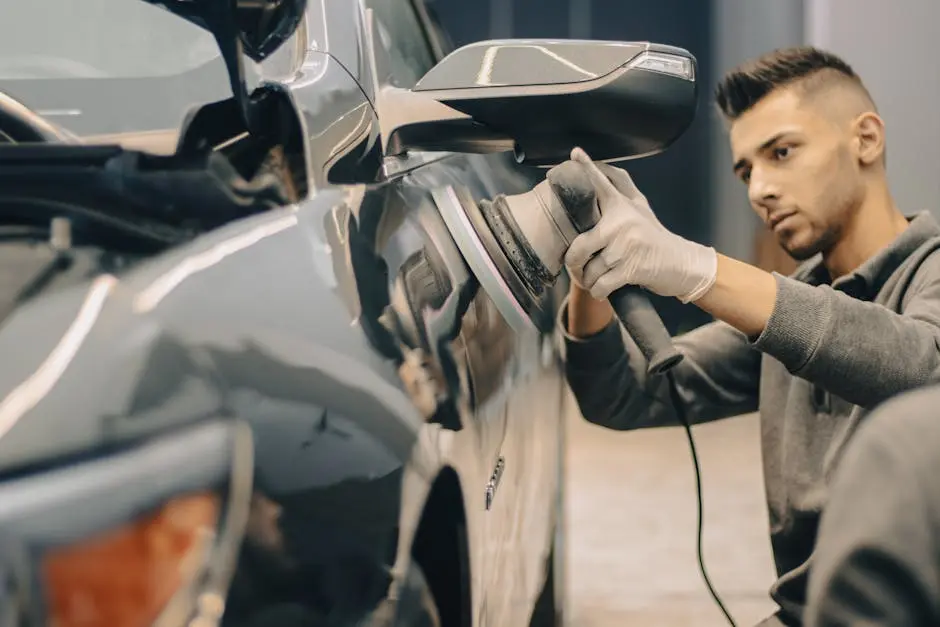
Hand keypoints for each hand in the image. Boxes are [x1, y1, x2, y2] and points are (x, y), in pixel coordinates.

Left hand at [564, 147, 717, 302]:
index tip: (575, 154)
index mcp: (622, 206)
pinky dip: (598, 291)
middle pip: (578, 247)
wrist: (682, 263)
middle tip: (578, 267)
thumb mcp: (639, 210)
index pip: (601, 184)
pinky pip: (600, 285)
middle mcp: (623, 222)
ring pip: (588, 270)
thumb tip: (598, 169)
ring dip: (588, 280)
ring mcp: (627, 246)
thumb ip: (619, 192)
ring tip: (594, 278)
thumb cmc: (654, 237)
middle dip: (574, 264)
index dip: (587, 168)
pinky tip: (602, 288)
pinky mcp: (631, 268)